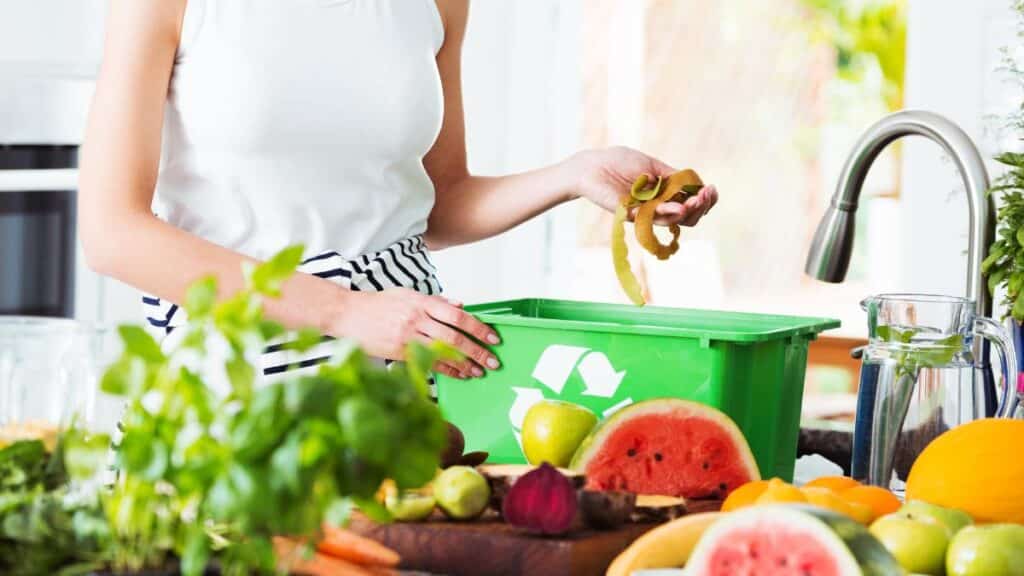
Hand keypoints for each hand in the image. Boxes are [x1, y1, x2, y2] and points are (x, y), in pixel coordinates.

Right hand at [329, 288, 499, 378]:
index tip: (493, 337)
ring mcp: (407, 338)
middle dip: (477, 350)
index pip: (457, 316)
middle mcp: (416, 320)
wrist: (348, 314)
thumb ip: (436, 301)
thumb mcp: (408, 295)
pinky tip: (460, 375)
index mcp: (421, 303)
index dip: (478, 328)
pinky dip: (447, 370)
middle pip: (454, 337)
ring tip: (480, 371)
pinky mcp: (399, 353)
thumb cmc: (379, 304)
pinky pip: (428, 364)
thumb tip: (461, 306)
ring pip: (443, 353)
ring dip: (465, 364)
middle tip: (493, 361)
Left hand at [568, 146, 717, 226]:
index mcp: (665, 193)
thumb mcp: (653, 165)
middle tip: (705, 195)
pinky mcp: (632, 215)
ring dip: (689, 211)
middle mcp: (657, 206)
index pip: (691, 203)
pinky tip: (679, 206)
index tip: (711, 189)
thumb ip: (673, 176)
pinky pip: (653, 218)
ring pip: (674, 221)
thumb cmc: (619, 161)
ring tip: (695, 200)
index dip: (705, 199)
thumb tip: (697, 185)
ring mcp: (645, 213)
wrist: (592, 165)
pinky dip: (668, 213)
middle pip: (688, 217)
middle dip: (701, 207)